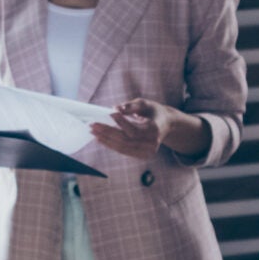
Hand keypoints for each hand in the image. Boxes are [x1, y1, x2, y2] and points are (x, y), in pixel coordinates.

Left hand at [89, 98, 206, 162]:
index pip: (135, 130)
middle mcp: (152, 144)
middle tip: (92, 125)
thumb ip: (131, 106)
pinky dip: (110, 145)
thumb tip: (115, 108)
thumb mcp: (145, 104)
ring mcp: (147, 152)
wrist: (165, 124)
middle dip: (107, 133)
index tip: (110, 113)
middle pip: (126, 140)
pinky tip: (100, 138)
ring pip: (123, 147)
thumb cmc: (153, 111)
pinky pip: (123, 151)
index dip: (122, 122)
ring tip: (93, 131)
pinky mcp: (142, 156)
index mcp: (155, 130)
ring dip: (106, 140)